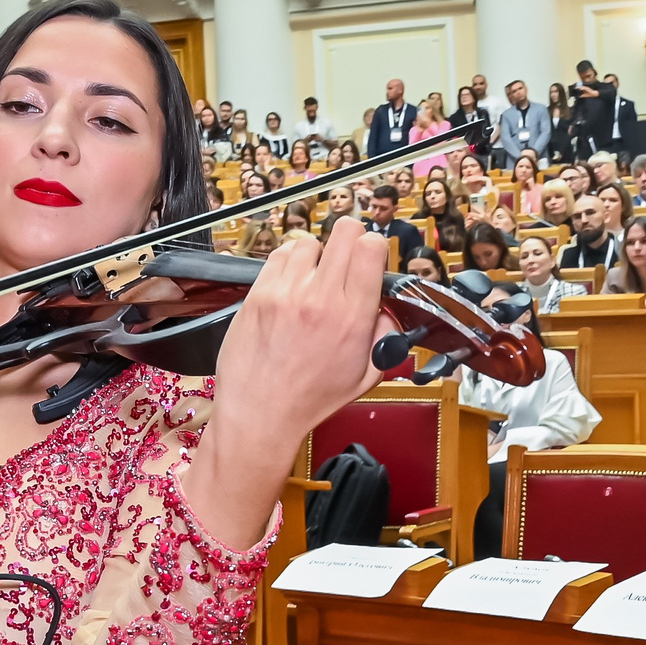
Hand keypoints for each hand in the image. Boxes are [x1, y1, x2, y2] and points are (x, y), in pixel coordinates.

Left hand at [214, 220, 392, 446]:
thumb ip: (385, 336)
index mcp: (353, 317)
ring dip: (317, 255)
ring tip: (314, 279)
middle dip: (352, 239)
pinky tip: (292, 283)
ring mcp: (286, 292)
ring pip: (310, 241)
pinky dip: (290, 263)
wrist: (261, 413)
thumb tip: (386, 308)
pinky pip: (279, 255)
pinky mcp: (259, 293)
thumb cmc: (311, 398)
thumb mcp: (366, 375)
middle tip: (347, 259)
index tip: (370, 258)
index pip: (371, 247)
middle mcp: (321, 298)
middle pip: (344, 231)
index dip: (374, 246)